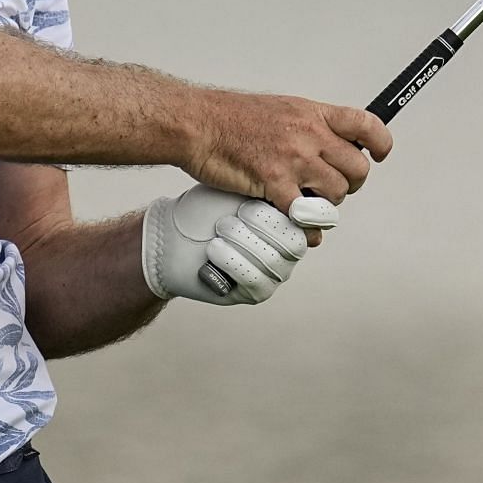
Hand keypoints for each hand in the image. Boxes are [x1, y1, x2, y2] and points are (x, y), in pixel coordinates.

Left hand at [141, 184, 340, 304]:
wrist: (172, 234)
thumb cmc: (207, 206)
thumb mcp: (237, 190)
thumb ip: (270, 191)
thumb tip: (298, 191)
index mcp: (290, 218)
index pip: (310, 219)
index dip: (287, 211)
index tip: (254, 202)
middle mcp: (288, 247)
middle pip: (295, 242)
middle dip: (263, 225)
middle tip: (235, 214)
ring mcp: (275, 271)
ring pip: (273, 261)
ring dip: (242, 241)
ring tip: (220, 228)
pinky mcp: (256, 292)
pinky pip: (255, 280)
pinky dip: (232, 262)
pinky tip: (214, 249)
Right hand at [186, 93, 391, 213]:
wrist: (199, 124)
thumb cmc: (232, 118)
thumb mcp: (283, 109)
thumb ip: (311, 127)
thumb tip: (332, 148)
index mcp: (314, 113)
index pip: (366, 124)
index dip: (380, 143)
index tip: (380, 155)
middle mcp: (310, 134)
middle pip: (357, 169)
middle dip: (349, 184)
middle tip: (331, 188)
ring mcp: (294, 160)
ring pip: (336, 195)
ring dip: (326, 206)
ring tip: (308, 202)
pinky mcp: (275, 184)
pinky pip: (305, 217)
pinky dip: (305, 228)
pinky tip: (297, 224)